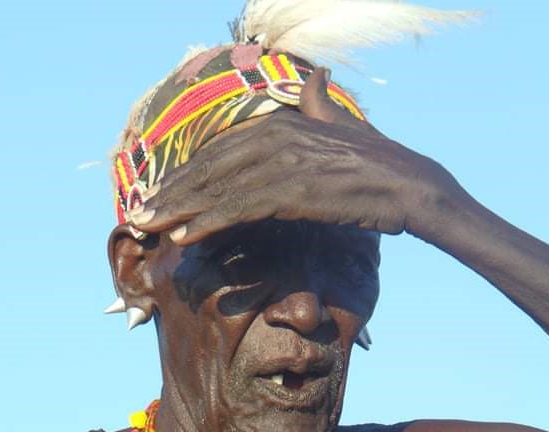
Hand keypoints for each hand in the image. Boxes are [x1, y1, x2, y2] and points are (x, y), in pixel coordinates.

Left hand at [129, 68, 458, 244]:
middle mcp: (276, 137)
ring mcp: (282, 164)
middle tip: (138, 215)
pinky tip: (183, 236)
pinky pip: (238, 208)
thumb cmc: (379, 162)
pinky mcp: (291, 191)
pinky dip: (206, 221)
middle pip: (209, 167)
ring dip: (178, 210)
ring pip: (217, 189)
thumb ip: (319, 105)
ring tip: (148, 228)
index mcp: (282, 123)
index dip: (186, 173)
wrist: (410, 186)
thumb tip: (315, 77)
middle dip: (171, 192)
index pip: (220, 150)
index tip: (161, 194)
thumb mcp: (343, 125)